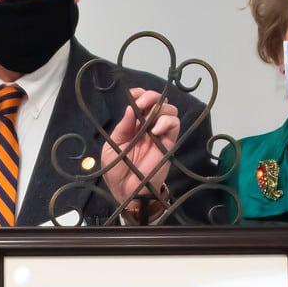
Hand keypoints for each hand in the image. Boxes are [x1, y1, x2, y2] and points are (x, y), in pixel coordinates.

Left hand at [101, 87, 178, 206]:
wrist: (127, 192)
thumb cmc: (117, 171)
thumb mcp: (112, 147)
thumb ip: (123, 127)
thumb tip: (131, 108)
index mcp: (133, 125)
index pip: (141, 102)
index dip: (140, 94)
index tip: (134, 94)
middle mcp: (148, 126)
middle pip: (158, 102)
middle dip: (151, 97)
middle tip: (141, 104)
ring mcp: (160, 134)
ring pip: (169, 110)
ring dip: (159, 108)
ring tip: (147, 119)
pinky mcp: (169, 143)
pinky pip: (175, 125)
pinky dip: (167, 122)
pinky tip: (155, 131)